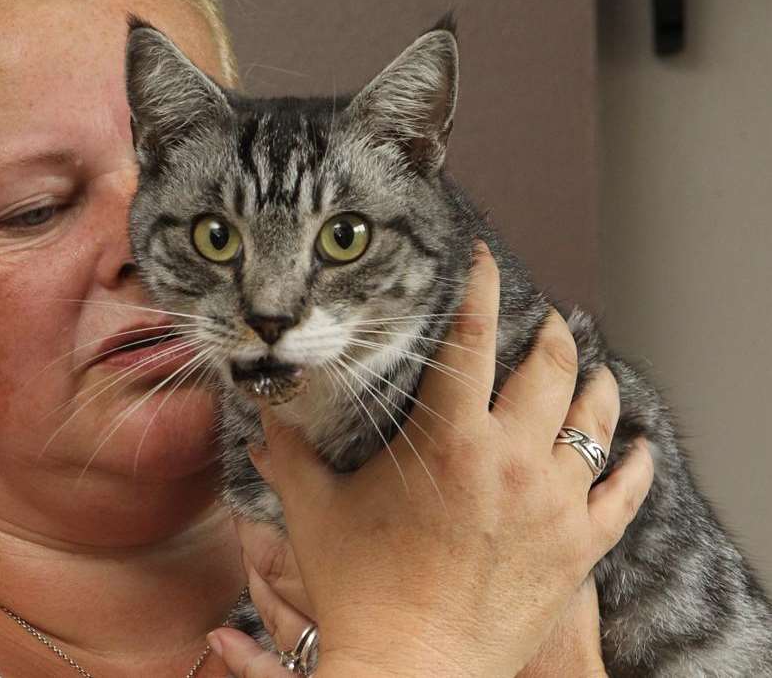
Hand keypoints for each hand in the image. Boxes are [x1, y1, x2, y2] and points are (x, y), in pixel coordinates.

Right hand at [209, 242, 653, 676]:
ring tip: (592, 369)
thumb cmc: (363, 591)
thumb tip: (260, 410)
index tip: (483, 261)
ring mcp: (553, 503)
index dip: (479, 289)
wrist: (412, 670)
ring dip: (594, 385)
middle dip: (549, 334)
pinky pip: (625, 492)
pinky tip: (637, 445)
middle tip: (544, 322)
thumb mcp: (317, 512)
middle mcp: (512, 459)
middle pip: (549, 369)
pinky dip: (634, 462)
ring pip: (594, 420)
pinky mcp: (579, 546)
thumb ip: (291, 454)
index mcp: (449, 441)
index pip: (471, 340)